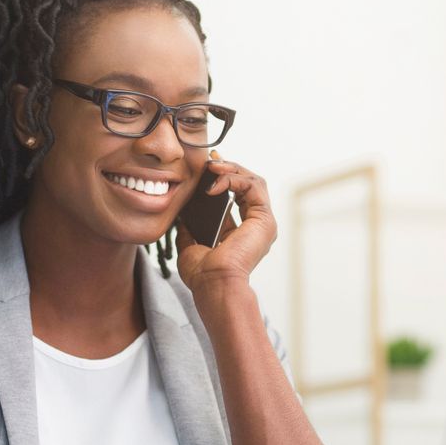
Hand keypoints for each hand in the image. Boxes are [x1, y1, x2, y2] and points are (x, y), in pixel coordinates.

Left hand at [175, 155, 274, 293]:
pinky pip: (253, 187)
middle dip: (229, 168)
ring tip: (213, 167)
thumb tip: (181, 217)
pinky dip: (234, 179)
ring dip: (232, 169)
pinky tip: (215, 183)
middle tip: (210, 160)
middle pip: (248, 184)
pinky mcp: (264, 220)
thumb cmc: (203, 275)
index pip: (237, 195)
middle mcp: (256, 226)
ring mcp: (263, 223)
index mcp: (242, 232)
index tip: (206, 167)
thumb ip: (189, 230)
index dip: (223, 178)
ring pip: (253, 181)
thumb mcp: (190, 246)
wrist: (213, 284)